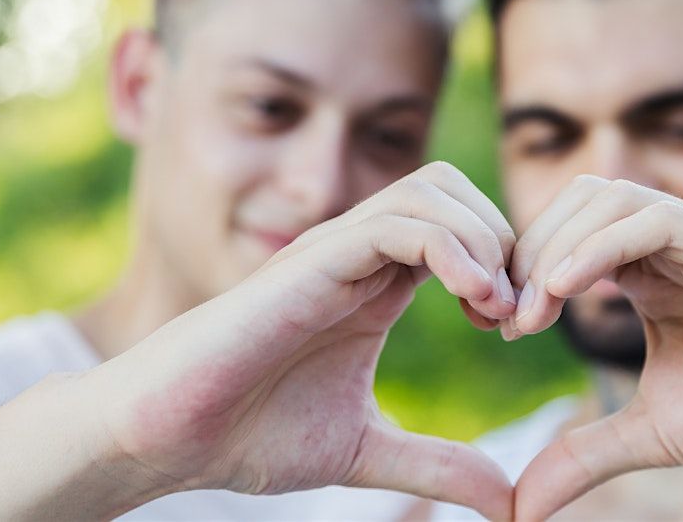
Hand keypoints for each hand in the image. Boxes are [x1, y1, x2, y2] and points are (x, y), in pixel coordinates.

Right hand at [81, 162, 516, 517]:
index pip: (461, 228)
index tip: (515, 329)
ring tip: (494, 311)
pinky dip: (452, 249)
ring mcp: (334, 251)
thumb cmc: (249, 434)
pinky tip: (471, 302)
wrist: (166, 437)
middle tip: (514, 315)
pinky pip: (398, 222)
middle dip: (504, 241)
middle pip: (455, 190)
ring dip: (483, 241)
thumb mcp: (367, 450)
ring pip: (433, 191)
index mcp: (376, 285)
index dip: (505, 266)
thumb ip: (437, 464)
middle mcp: (358, 255)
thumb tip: (507, 500)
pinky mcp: (312, 261)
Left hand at [507, 175, 682, 519]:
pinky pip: (659, 221)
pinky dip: (601, 245)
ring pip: (612, 198)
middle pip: (579, 202)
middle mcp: (678, 247)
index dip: (524, 269)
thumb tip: (521, 505)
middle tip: (507, 318)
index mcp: (653, 273)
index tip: (499, 328)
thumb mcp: (652, 434)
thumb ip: (586, 453)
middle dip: (529, 252)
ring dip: (557, 245)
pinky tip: (567, 289)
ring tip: (531, 309)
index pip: (569, 232)